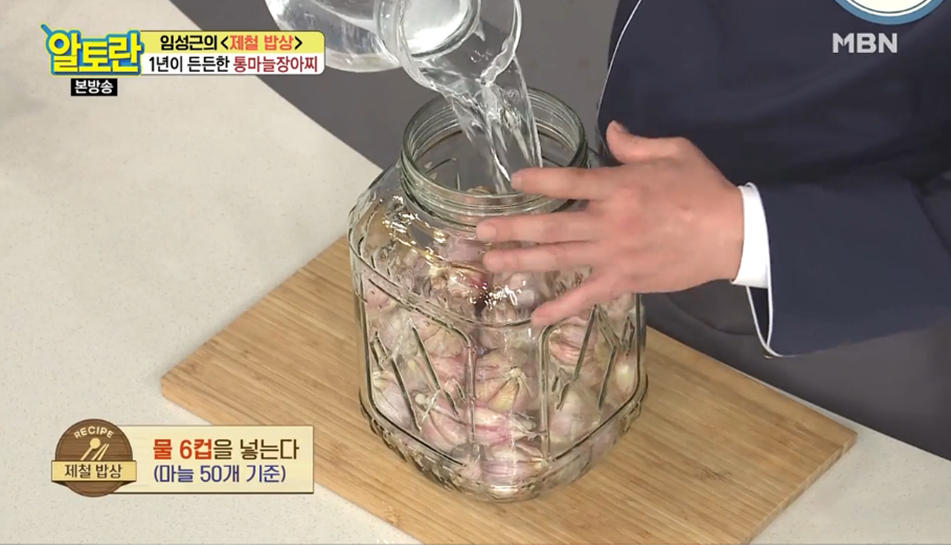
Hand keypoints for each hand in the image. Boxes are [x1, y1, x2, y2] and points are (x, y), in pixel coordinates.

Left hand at [476, 121, 744, 326]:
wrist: (733, 235)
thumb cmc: (703, 189)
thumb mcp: (675, 151)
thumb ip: (636, 144)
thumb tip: (610, 131)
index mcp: (619, 188)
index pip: (568, 183)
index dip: (538, 182)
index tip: (514, 182)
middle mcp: (608, 223)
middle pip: (550, 227)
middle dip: (512, 229)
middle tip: (479, 233)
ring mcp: (613, 256)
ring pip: (559, 260)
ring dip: (521, 262)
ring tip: (490, 263)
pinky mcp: (624, 281)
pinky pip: (586, 296)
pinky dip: (560, 308)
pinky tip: (534, 317)